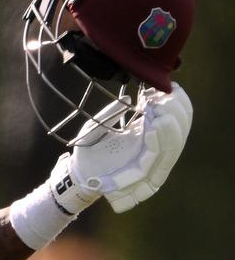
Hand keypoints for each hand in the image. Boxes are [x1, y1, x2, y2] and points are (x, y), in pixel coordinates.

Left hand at [48, 84, 192, 214]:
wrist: (78, 172)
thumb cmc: (88, 150)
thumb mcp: (97, 126)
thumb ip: (112, 112)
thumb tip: (128, 96)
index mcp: (148, 134)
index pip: (176, 118)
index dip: (179, 102)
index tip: (172, 87)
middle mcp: (154, 147)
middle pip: (181, 130)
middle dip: (178, 110)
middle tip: (167, 95)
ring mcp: (150, 160)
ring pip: (174, 144)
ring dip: (172, 124)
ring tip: (161, 107)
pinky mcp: (142, 172)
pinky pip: (156, 156)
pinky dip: (158, 140)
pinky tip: (154, 125)